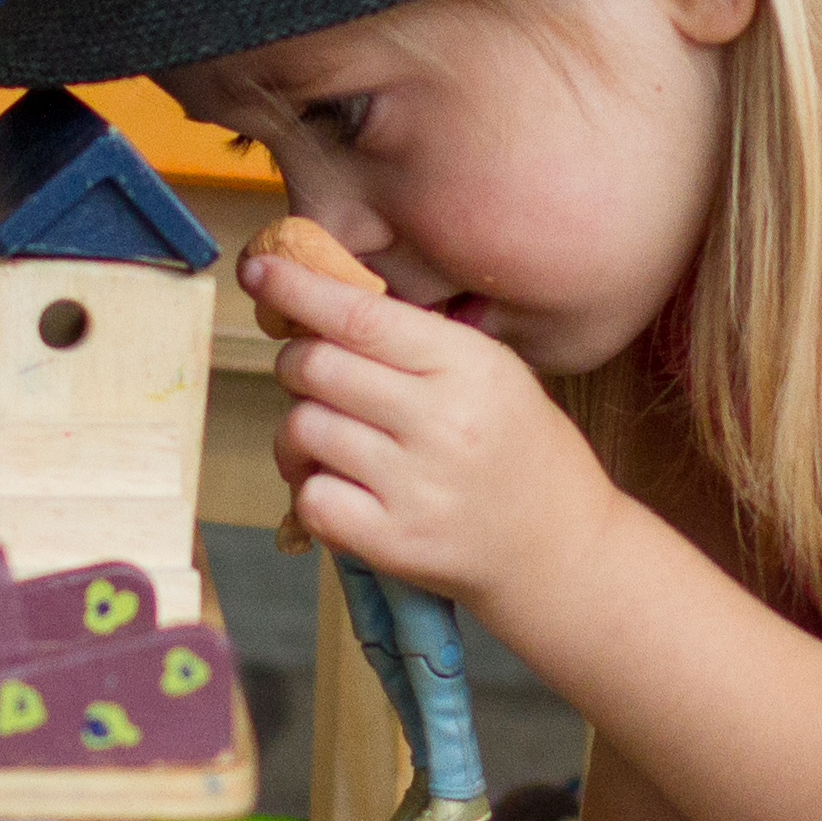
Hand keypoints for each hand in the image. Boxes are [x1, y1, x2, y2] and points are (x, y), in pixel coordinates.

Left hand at [245, 246, 624, 621]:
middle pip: (316, 368)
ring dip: (297, 429)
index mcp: (469, 367)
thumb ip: (416, 342)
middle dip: (295, 364)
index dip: (298, 288)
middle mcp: (442, 423)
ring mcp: (416, 487)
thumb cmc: (520, 452)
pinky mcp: (394, 543)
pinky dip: (309, 486)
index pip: (360, 315)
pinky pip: (310, 497)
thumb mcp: (493, 373)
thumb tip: (320, 305)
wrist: (560, 549)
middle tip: (311, 376)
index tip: (260, 271)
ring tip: (327, 440)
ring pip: (302, 428)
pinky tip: (339, 485)